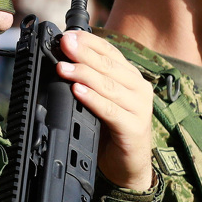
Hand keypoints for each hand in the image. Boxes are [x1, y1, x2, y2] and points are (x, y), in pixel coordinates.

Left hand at [57, 30, 155, 190]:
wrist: (129, 166)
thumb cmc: (113, 131)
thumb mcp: (101, 100)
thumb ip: (90, 82)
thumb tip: (62, 61)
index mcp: (131, 77)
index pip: (109, 52)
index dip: (89, 42)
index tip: (68, 35)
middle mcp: (138, 88)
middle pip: (108, 65)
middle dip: (83, 53)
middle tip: (64, 44)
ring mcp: (139, 108)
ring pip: (108, 85)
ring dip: (84, 75)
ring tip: (63, 68)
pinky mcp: (134, 128)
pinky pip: (110, 110)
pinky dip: (93, 100)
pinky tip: (78, 92)